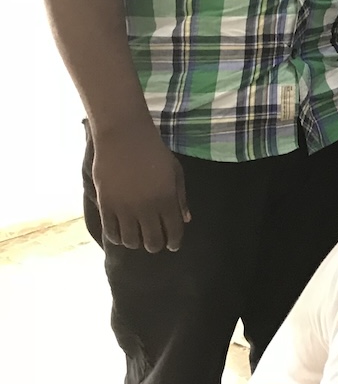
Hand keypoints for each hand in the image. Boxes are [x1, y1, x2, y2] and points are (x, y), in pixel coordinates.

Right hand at [91, 121, 189, 251]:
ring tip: (137, 238)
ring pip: (131, 240)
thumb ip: (180, 197)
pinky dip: (117, 237)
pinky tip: (121, 234)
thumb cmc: (154, 152)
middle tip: (155, 243)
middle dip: (155, 245)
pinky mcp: (106, 205)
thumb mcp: (175, 172)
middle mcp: (147, 208)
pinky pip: (111, 232)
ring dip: (136, 242)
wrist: (124, 138)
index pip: (174, 231)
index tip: (172, 245)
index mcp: (167, 200)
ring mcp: (125, 208)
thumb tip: (186, 220)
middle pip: (152, 241)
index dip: (174, 242)